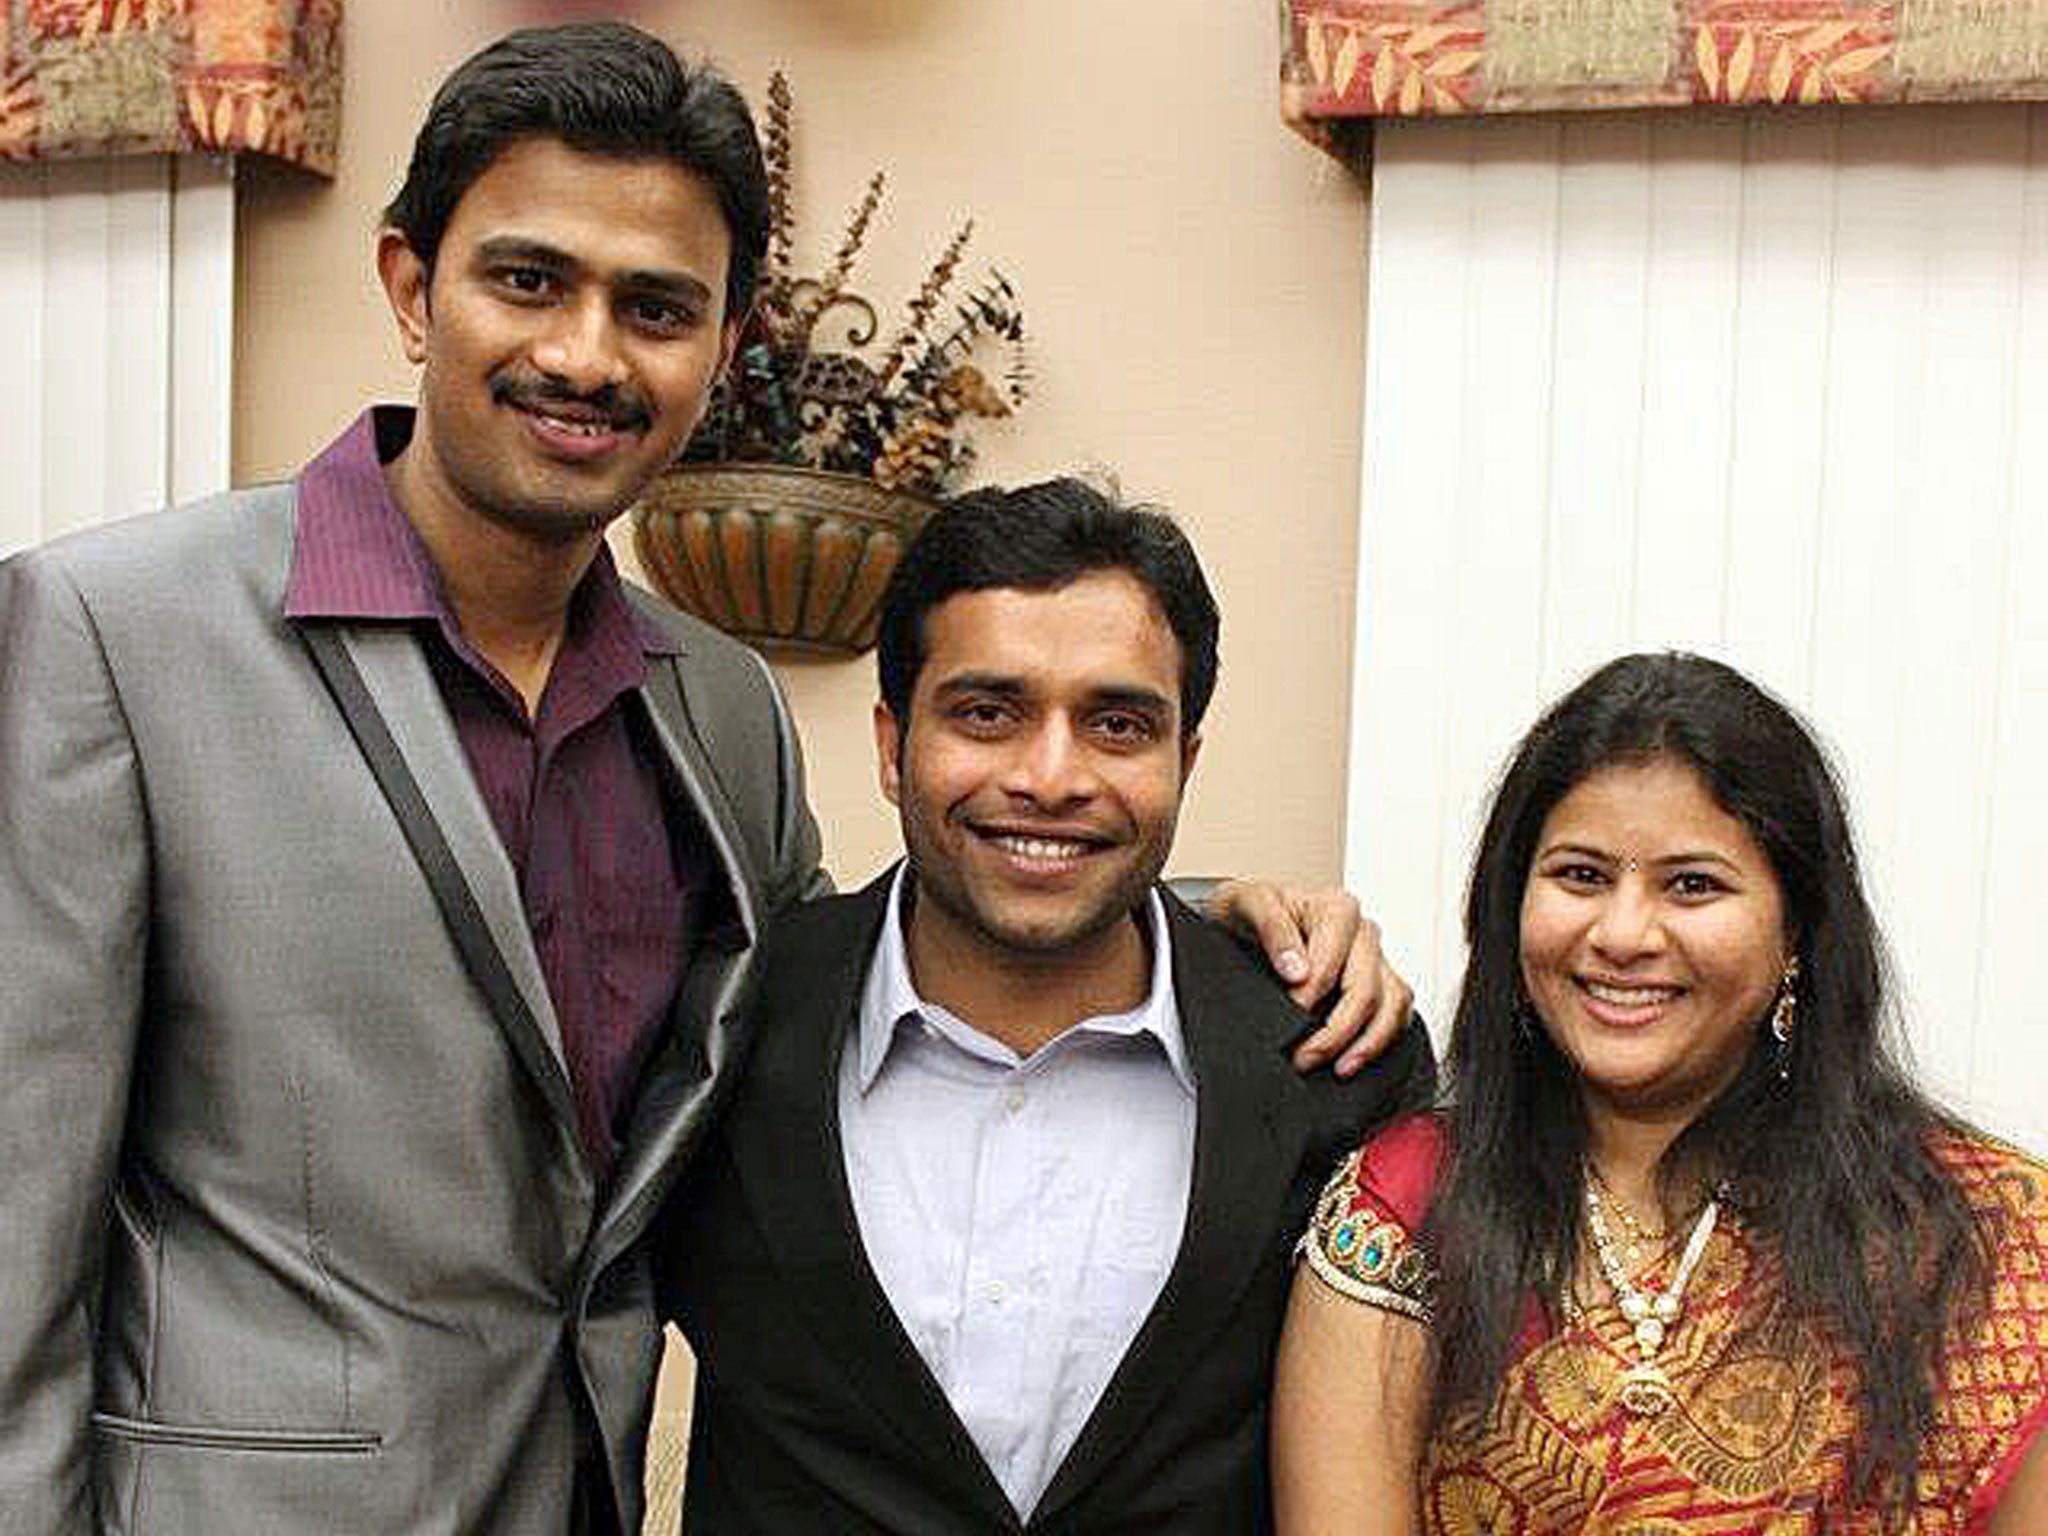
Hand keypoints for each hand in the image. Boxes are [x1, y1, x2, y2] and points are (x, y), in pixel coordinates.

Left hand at [1206, 880, 1413, 1074]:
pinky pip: (1397, 1012)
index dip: (1310, 996)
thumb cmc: (1252, 909)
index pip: (1332, 963)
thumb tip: (1296, 970)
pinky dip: (1381, 1040)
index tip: (1287, 1017)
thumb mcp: (1247, 903)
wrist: (1248, 917)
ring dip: (1368, 1043)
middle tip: (1304, 1057)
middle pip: (1366, 990)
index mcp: (1337, 909)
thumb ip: (1272, 929)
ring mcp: (1376, 958)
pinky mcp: (1380, 981)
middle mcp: (1363, 933)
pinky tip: (1354, 1057)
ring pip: (1391, 1005)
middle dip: (1336, 1032)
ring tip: (1340, 1067)